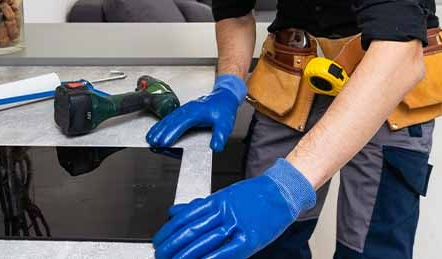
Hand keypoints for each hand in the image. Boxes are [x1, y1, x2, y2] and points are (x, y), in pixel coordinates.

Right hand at [146, 74, 245, 151]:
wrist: (224, 96)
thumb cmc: (224, 108)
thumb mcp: (226, 123)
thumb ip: (220, 135)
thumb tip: (216, 147)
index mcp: (196, 112)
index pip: (181, 124)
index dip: (172, 133)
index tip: (164, 142)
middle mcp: (188, 109)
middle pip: (171, 121)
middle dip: (160, 132)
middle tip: (152, 142)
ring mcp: (185, 109)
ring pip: (168, 119)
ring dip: (158, 128)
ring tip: (150, 138)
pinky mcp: (184, 111)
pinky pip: (170, 117)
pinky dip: (162, 124)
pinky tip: (157, 129)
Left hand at [153, 158, 315, 258]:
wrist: (283, 191)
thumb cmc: (255, 196)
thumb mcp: (224, 196)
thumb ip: (199, 206)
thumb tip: (173, 211)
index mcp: (216, 201)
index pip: (186, 216)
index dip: (169, 231)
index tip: (158, 242)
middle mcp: (223, 211)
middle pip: (192, 229)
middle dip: (173, 246)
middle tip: (160, 256)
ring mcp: (237, 224)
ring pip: (206, 239)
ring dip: (187, 254)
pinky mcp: (250, 238)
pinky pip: (228, 250)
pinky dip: (213, 258)